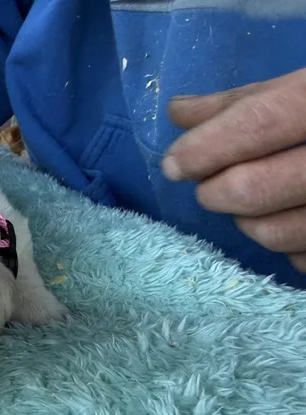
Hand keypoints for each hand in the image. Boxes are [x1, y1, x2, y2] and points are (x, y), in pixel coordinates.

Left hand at [163, 68, 305, 271]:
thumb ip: (245, 101)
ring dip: (247, 222)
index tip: (174, 164)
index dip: (204, 149)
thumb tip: (178, 114)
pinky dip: (289, 246)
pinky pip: (305, 260)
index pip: (258, 124)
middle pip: (253, 190)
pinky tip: (297, 221)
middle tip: (210, 186)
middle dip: (214, 192)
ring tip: (254, 203)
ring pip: (273, 234)